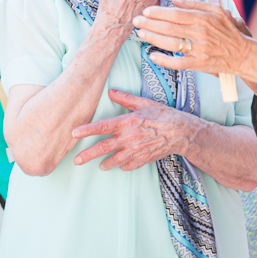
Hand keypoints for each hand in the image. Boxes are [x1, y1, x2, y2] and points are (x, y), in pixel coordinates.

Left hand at [71, 90, 198, 170]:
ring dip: (105, 163)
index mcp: (127, 122)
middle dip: (88, 155)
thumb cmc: (163, 115)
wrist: (182, 132)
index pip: (102, 127)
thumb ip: (126, 98)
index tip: (74, 133)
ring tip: (99, 165)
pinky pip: (128, 165)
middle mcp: (129, 138)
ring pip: (114, 160)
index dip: (87, 130)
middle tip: (76, 160)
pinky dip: (122, 166)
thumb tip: (111, 91)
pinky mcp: (143, 159)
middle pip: (103, 148)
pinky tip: (119, 165)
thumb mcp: (144, 103)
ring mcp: (136, 150)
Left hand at [133, 0, 254, 75]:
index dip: (159, 12)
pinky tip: (152, 55)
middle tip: (136, 21)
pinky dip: (164, 60)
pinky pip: (178, 63)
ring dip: (153, 38)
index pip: (176, 14)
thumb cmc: (228, 31)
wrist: (242, 54)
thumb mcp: (217, 10)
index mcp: (204, 18)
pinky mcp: (198, 64)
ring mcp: (199, 50)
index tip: (146, 11)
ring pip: (171, 44)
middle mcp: (201, 33)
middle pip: (170, 28)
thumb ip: (195, 4)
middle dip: (150, 24)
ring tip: (140, 33)